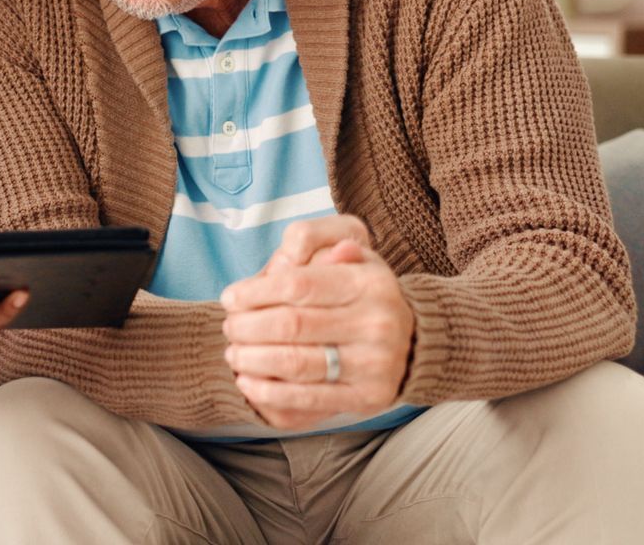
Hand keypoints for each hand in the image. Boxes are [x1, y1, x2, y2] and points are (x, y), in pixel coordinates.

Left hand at [219, 216, 413, 430]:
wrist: (414, 341)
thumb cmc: (364, 294)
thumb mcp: (353, 257)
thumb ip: (324, 245)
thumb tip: (303, 250)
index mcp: (370, 284)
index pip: (298, 285)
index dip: (254, 292)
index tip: (229, 298)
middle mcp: (378, 324)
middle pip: (291, 325)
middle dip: (247, 327)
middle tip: (228, 327)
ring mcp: (375, 365)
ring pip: (295, 364)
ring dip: (252, 360)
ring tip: (233, 353)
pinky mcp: (367, 398)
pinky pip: (308, 398)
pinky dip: (269, 392)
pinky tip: (247, 382)